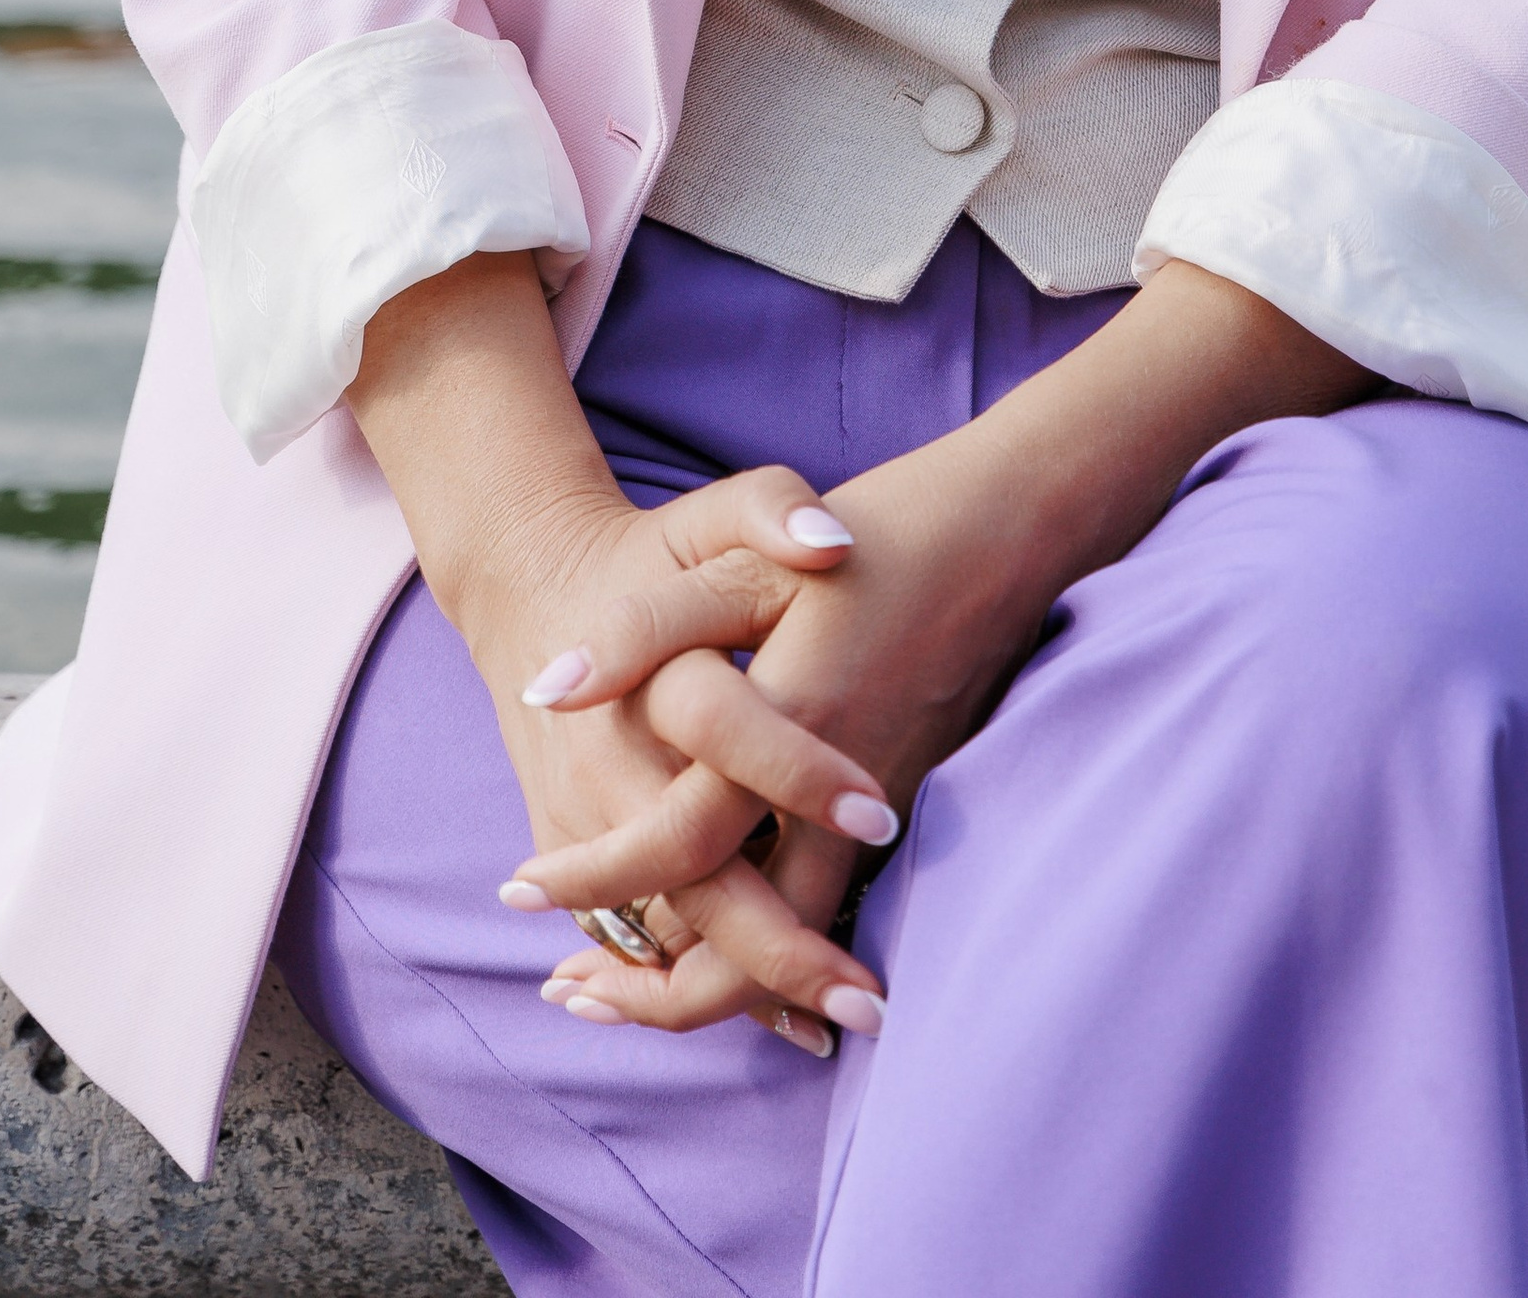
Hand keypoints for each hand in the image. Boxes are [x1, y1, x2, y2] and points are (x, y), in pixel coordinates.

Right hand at [343, 256, 902, 1058]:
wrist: (534, 588)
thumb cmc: (651, 549)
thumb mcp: (711, 512)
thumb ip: (770, 508)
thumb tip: (835, 540)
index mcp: (656, 669)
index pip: (727, 731)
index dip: (800, 773)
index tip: (882, 814)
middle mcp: (613, 755)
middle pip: (691, 872)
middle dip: (778, 947)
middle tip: (869, 998)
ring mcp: (586, 812)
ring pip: (660, 924)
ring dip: (739, 986)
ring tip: (836, 1022)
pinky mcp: (569, 847)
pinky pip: (629, 932)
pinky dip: (687, 982)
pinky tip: (772, 1016)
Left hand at [515, 255, 1367, 1036]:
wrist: (1008, 529)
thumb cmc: (872, 535)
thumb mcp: (742, 556)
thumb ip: (645, 627)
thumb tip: (548, 689)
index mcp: (783, 730)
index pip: (675, 847)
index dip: (590, 880)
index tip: (519, 892)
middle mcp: (836, 798)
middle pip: (745, 948)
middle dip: (649, 995)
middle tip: (570, 997)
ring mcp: (882, 812)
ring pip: (797, 943)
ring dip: (716, 987)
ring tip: (625, 993)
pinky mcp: (908, 806)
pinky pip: (833, 906)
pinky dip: (774, 942)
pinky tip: (725, 936)